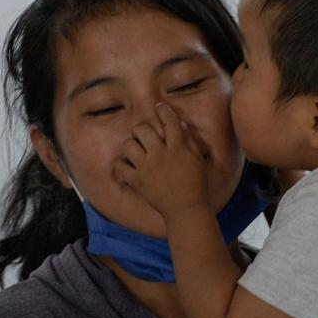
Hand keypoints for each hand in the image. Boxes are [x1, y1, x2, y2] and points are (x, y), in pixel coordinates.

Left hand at [116, 103, 210, 218]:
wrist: (186, 209)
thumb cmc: (196, 184)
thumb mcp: (197, 159)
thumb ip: (188, 140)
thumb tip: (179, 124)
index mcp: (178, 148)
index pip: (168, 121)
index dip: (163, 111)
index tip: (160, 108)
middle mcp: (160, 155)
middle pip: (142, 129)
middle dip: (143, 129)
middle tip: (146, 136)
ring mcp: (146, 168)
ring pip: (128, 145)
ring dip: (132, 145)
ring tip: (137, 151)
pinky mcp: (137, 182)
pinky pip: (120, 167)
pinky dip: (122, 165)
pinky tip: (129, 166)